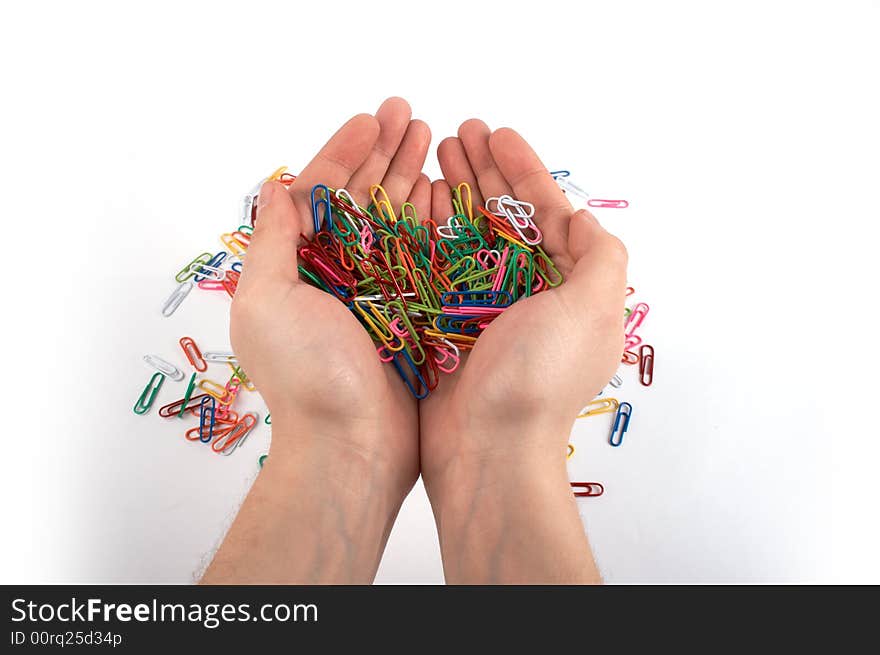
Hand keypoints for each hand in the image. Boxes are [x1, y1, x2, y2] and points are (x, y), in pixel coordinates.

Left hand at [203, 98, 429, 582]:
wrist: (354, 449)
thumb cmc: (307, 377)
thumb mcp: (267, 300)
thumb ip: (272, 241)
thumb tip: (279, 187)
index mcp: (300, 266)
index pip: (322, 194)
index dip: (346, 152)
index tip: (372, 119)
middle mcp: (340, 275)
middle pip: (364, 199)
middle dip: (385, 153)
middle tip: (411, 114)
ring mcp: (380, 294)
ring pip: (399, 222)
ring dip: (413, 177)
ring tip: (436, 140)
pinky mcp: (415, 314)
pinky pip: (427, 257)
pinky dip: (437, 222)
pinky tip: (450, 193)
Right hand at [419, 120, 627, 582]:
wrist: (486, 452)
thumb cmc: (539, 380)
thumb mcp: (591, 310)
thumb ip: (599, 257)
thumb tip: (582, 219)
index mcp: (568, 289)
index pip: (547, 214)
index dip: (525, 170)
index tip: (498, 134)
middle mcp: (528, 296)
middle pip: (503, 218)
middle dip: (483, 172)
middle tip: (457, 132)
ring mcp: (483, 310)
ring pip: (466, 236)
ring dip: (452, 193)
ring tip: (431, 155)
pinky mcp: (445, 326)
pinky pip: (436, 266)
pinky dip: (425, 232)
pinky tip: (411, 203)